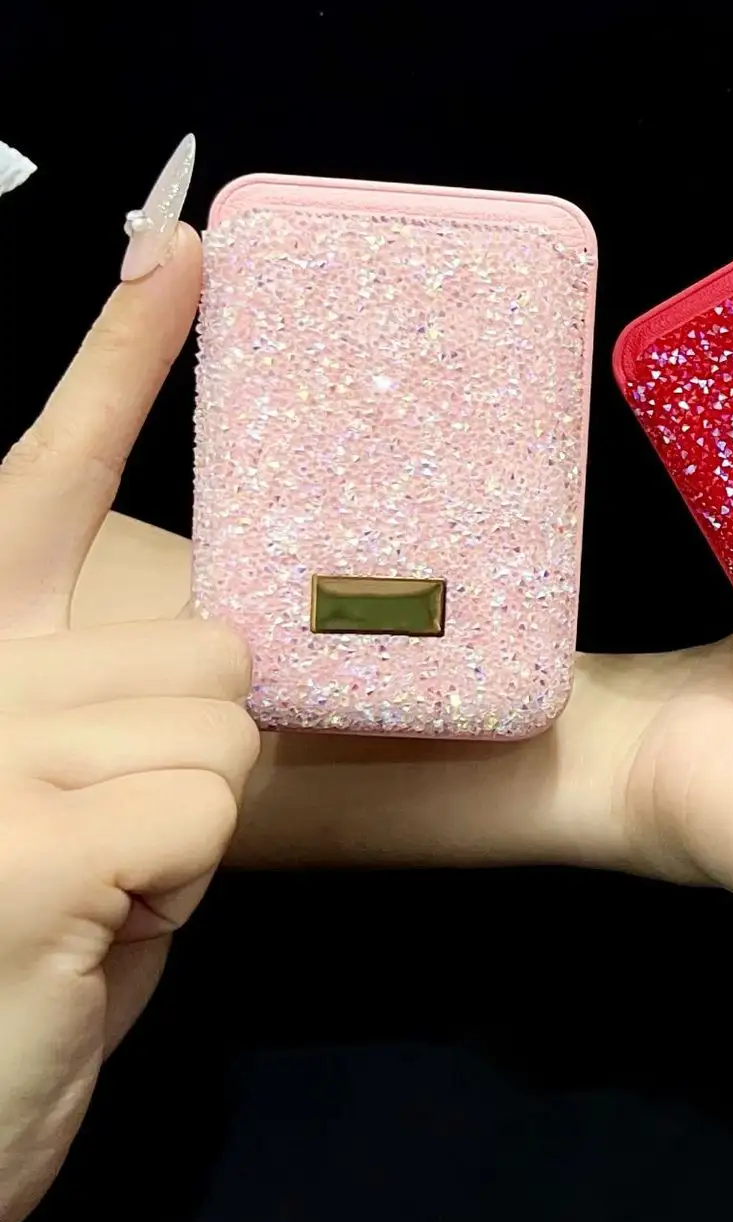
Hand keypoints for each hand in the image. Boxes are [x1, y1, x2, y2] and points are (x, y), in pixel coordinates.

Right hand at [0, 186, 257, 1221]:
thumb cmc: (8, 978)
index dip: (119, 356)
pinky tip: (80, 931)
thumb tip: (209, 666)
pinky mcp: (23, 836)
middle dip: (192, 759)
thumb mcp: (68, 820)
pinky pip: (203, 805)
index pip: (46, 475)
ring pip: (222, 722)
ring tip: (85, 891)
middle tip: (100, 848)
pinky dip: (176, 887)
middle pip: (211, 646)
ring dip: (185, 826)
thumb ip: (112, 717)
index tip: (180, 243)